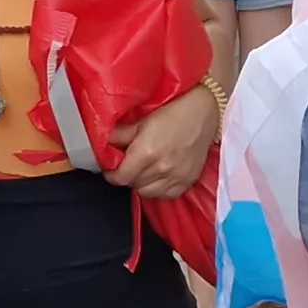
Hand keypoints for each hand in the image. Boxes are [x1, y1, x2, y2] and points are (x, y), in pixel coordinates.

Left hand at [105, 82, 222, 197]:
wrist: (204, 112)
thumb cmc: (172, 113)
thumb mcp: (141, 121)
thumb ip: (120, 135)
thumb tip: (103, 144)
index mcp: (146, 152)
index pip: (121, 178)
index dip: (112, 175)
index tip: (111, 170)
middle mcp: (161, 168)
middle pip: (134, 185)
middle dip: (128, 176)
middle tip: (129, 165)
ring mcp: (177, 176)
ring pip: (148, 193)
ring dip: (142, 184)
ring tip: (144, 171)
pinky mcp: (188, 181)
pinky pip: (167, 195)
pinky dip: (159, 189)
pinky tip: (159, 177)